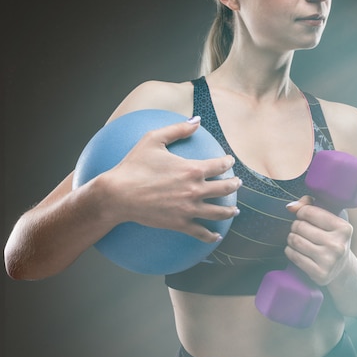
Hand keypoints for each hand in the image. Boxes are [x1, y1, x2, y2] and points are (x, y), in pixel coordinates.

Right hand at [101, 117, 240, 241]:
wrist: (118, 194)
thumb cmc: (133, 165)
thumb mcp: (153, 139)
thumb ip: (178, 129)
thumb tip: (197, 120)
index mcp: (192, 169)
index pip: (219, 165)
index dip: (228, 163)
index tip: (230, 162)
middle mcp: (195, 190)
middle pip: (224, 189)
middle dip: (234, 185)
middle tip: (237, 183)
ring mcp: (189, 209)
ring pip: (218, 212)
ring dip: (230, 211)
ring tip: (234, 210)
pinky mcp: (179, 224)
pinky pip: (201, 232)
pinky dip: (211, 236)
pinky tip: (216, 236)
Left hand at [285, 197, 352, 285]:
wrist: (342, 269)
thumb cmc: (331, 238)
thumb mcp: (328, 220)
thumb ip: (309, 205)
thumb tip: (290, 207)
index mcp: (344, 228)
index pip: (309, 212)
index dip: (302, 212)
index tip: (303, 216)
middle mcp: (338, 245)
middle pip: (300, 226)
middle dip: (296, 226)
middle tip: (299, 229)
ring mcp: (329, 261)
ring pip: (295, 240)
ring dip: (291, 238)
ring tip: (296, 239)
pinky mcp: (320, 274)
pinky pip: (294, 256)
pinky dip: (290, 251)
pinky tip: (295, 250)